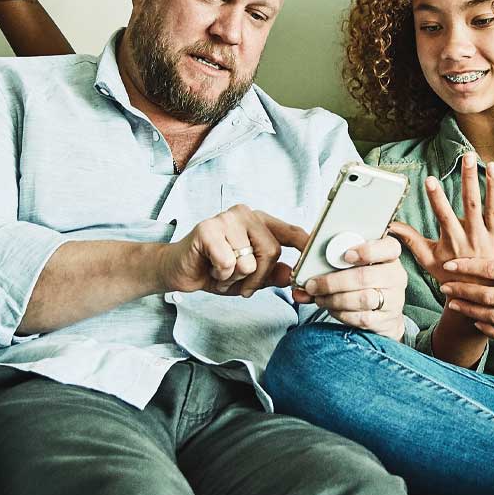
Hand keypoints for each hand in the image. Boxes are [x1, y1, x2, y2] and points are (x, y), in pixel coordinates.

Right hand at [165, 205, 308, 297]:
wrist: (178, 270)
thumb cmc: (215, 269)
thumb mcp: (249, 276)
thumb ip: (271, 274)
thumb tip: (292, 274)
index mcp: (260, 222)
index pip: (291, 232)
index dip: (306, 246)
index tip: (316, 259)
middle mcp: (245, 214)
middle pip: (272, 252)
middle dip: (256, 278)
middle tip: (237, 281)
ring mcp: (226, 218)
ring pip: (249, 262)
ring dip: (234, 278)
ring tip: (221, 271)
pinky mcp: (208, 228)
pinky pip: (229, 263)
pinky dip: (220, 275)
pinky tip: (210, 267)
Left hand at [292, 234, 408, 338]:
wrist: (384, 313)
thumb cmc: (364, 282)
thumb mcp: (354, 267)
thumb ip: (329, 266)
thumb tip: (297, 282)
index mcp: (390, 256)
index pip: (389, 247)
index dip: (368, 251)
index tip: (346, 255)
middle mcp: (395, 276)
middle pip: (366, 277)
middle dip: (334, 282)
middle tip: (313, 284)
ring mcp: (394, 300)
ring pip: (363, 298)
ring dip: (335, 299)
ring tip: (319, 298)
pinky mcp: (386, 320)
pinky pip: (361, 317)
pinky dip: (341, 313)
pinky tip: (331, 308)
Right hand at [391, 152, 493, 276]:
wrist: (480, 297)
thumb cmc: (451, 276)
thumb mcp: (428, 259)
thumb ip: (410, 240)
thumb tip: (390, 226)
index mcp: (454, 240)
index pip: (443, 215)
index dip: (435, 198)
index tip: (428, 180)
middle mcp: (475, 237)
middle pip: (472, 204)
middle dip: (469, 179)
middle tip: (467, 157)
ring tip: (492, 165)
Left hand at [437, 253, 493, 341]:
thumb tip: (489, 256)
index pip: (492, 271)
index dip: (467, 268)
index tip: (450, 265)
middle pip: (487, 296)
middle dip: (462, 292)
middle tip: (444, 287)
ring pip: (493, 318)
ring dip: (470, 312)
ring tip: (454, 305)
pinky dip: (489, 330)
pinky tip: (477, 322)